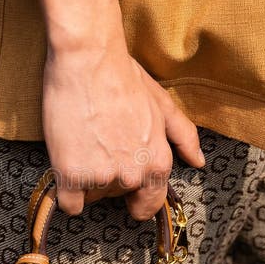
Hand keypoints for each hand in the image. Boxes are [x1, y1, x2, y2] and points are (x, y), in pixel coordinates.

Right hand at [42, 31, 204, 219]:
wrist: (88, 60)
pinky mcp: (71, 174)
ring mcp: (101, 176)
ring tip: (84, 142)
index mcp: (157, 162)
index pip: (148, 204)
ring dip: (85, 178)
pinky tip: (67, 164)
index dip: (135, 197)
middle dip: (107, 176)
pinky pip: (69, 203)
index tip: (125, 188)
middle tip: (99, 144)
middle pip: (115, 196)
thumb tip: (198, 161)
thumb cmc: (123, 77)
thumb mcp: (162, 105)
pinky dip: (66, 189)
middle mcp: (132, 175)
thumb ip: (184, 136)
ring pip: (91, 196)